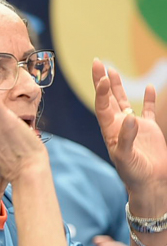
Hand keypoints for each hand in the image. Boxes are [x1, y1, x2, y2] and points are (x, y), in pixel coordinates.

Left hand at [91, 59, 166, 212]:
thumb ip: (127, 138)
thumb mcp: (126, 157)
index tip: (103, 76)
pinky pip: (147, 110)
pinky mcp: (149, 130)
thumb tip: (129, 118)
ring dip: (118, 86)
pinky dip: (148, 99)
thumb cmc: (133, 174)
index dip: (101, 91)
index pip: (102, 106)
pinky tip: (149, 87)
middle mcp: (118, 125)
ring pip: (123, 101)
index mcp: (109, 131)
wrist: (149, 183)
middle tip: (97, 62)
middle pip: (107, 99)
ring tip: (112, 70)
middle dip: (102, 81)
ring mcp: (133, 126)